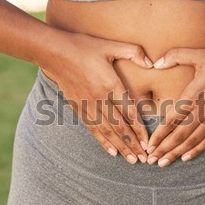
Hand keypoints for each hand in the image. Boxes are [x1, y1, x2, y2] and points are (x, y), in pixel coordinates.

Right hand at [41, 32, 153, 163]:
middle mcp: (100, 99)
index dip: (140, 129)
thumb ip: (133, 52)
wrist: (54, 52)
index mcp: (110, 84)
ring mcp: (88, 105)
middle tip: (144, 159)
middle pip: (120, 127)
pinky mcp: (78, 108)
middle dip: (133, 144)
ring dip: (120, 147)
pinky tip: (111, 152)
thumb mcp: (110, 45)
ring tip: (131, 160)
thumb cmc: (84, 47)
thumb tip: (151, 62)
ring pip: (107, 131)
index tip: (148, 143)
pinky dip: (103, 141)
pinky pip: (93, 129)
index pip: (129, 112)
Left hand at [146, 45, 204, 166]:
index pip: (172, 118)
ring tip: (164, 163)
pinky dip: (197, 149)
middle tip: (151, 160)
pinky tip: (186, 157)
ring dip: (177, 152)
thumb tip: (156, 63)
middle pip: (180, 134)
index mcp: (195, 93)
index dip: (159, 134)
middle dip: (164, 148)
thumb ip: (176, 56)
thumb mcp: (200, 54)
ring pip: (193, 139)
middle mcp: (204, 108)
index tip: (149, 145)